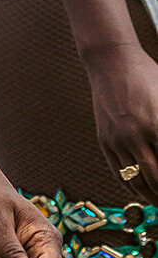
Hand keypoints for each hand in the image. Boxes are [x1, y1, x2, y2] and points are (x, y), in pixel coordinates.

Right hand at [88, 44, 157, 202]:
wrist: (111, 62)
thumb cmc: (146, 76)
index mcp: (156, 125)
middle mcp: (136, 136)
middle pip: (155, 180)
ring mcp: (117, 139)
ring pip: (136, 181)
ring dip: (150, 196)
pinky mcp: (104, 140)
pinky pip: (118, 172)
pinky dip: (131, 187)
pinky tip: (140, 190)